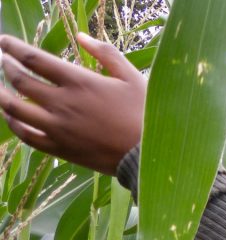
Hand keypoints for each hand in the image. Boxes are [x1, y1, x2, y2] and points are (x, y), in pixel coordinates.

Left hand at [0, 33, 144, 174]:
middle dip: (6, 66)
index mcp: (79, 81)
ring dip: (0, 94)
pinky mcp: (60, 148)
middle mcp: (63, 103)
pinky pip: (26, 135)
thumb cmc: (145, 114)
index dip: (13, 47)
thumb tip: (80, 36)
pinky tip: (11, 116)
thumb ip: (105, 53)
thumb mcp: (131, 77)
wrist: (149, 155)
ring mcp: (58, 128)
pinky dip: (13, 123)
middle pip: (19, 80)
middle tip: (3, 61)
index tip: (3, 41)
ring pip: (14, 108)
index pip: (33, 58)